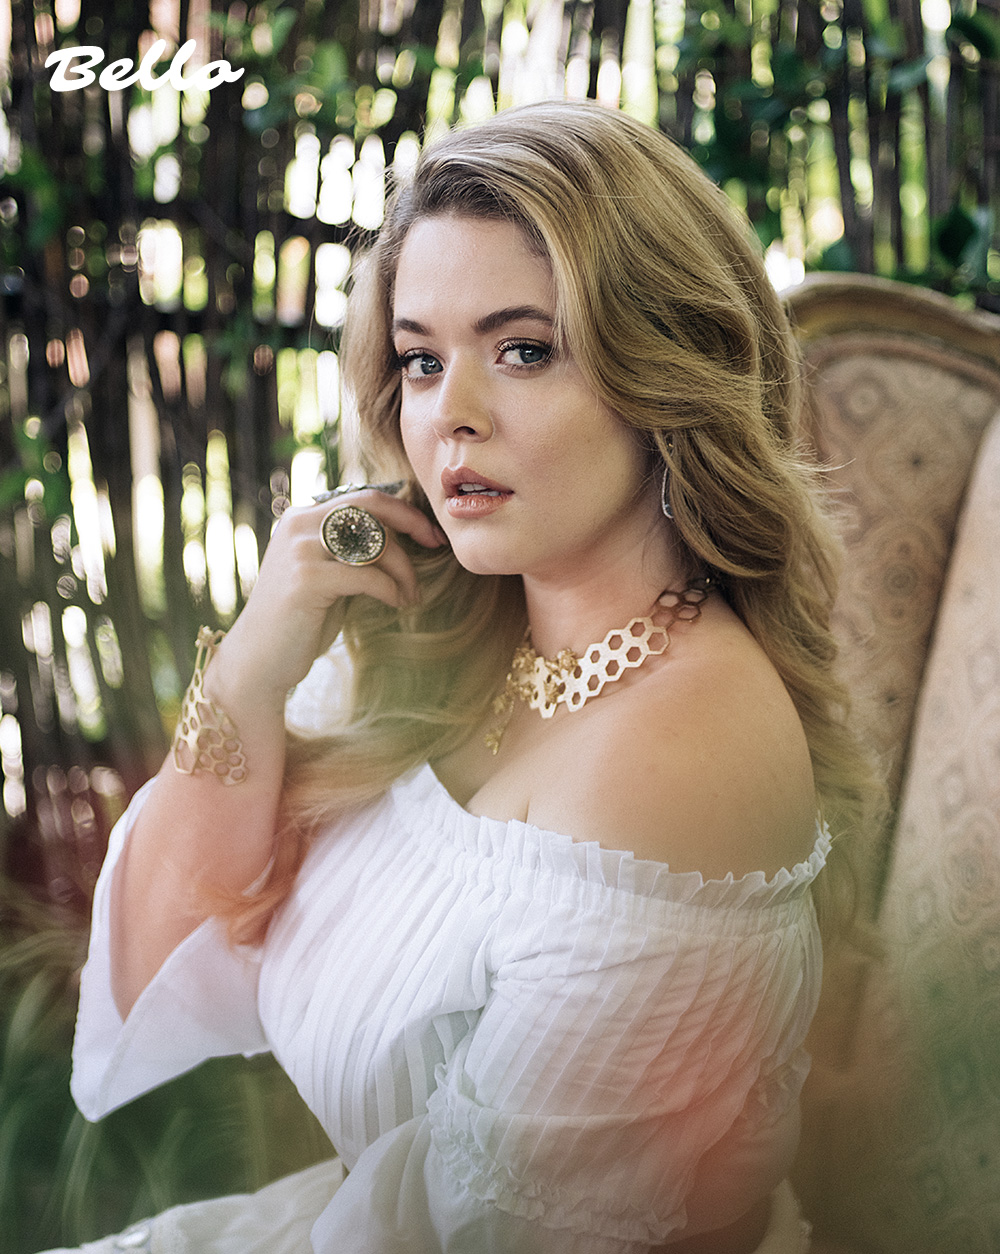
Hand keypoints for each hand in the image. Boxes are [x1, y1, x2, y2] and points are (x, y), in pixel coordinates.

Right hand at [205, 488, 446, 712]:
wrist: (259, 661)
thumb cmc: (300, 620)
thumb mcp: (328, 574)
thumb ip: (352, 550)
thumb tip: (403, 535)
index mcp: (303, 518)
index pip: (363, 498)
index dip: (403, 511)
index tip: (431, 533)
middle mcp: (298, 525)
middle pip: (370, 508)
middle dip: (411, 522)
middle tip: (436, 546)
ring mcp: (300, 549)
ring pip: (373, 542)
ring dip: (404, 570)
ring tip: (411, 595)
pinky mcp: (306, 579)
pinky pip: (367, 576)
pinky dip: (391, 589)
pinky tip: (397, 604)